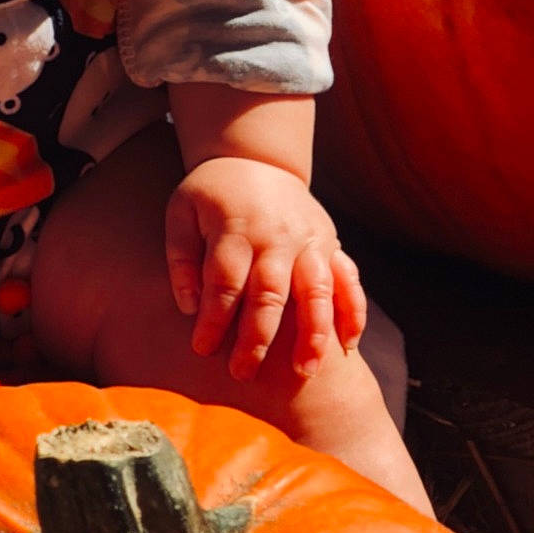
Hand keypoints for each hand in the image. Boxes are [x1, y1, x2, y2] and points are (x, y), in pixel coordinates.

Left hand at [164, 157, 365, 380]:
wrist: (257, 158)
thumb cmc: (212, 194)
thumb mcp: (182, 213)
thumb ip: (181, 257)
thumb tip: (189, 305)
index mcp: (236, 228)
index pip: (225, 281)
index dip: (213, 319)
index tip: (202, 349)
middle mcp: (277, 237)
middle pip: (270, 293)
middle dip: (257, 338)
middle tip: (243, 374)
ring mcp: (310, 241)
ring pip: (317, 290)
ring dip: (313, 333)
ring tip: (305, 371)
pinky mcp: (331, 244)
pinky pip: (349, 280)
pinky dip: (352, 312)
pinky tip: (347, 346)